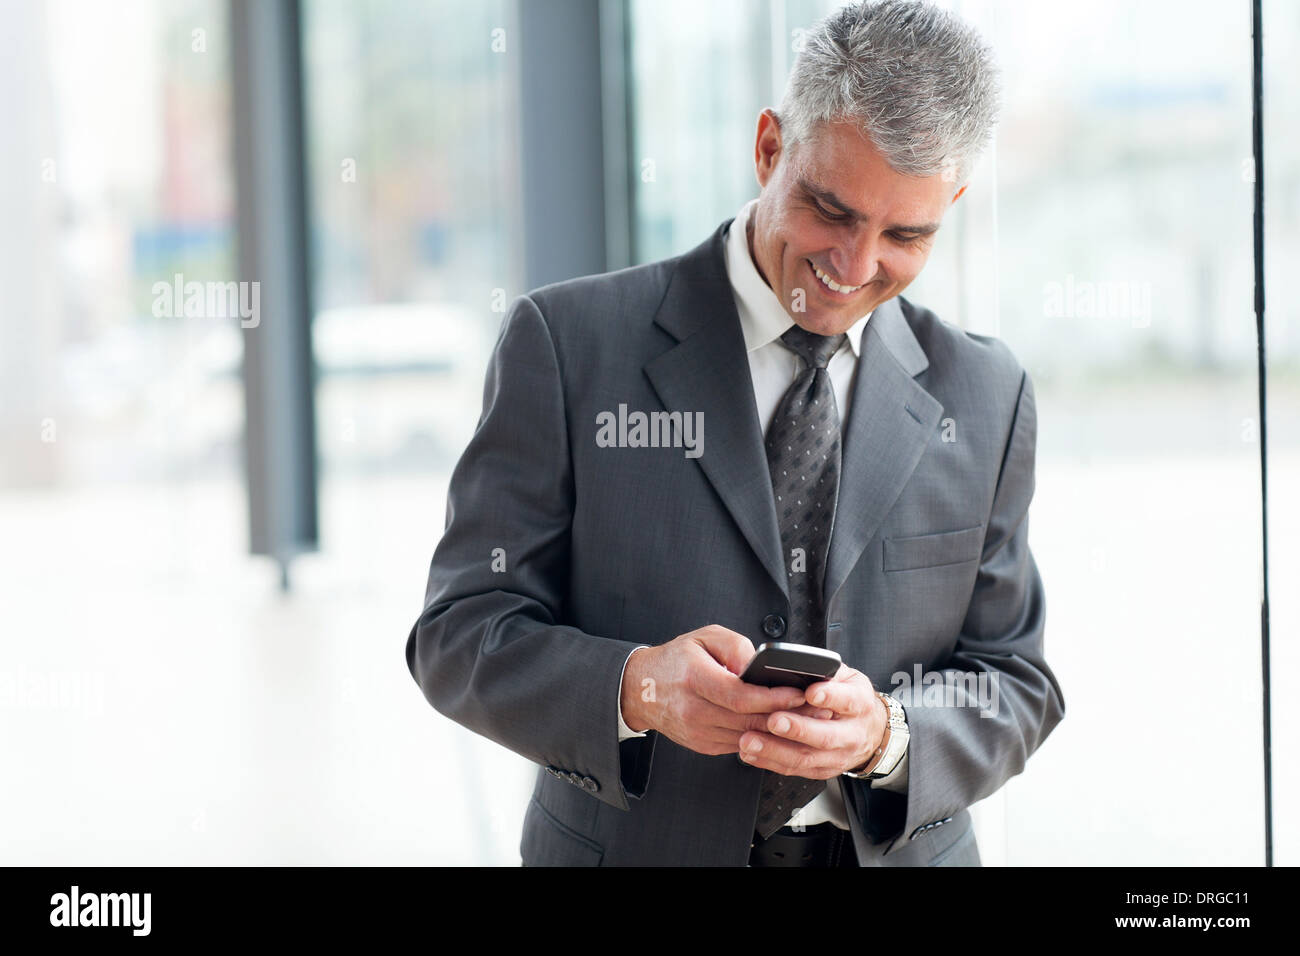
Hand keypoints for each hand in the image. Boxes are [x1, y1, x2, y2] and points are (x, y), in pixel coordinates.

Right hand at [620, 626, 833, 756]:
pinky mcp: (703, 745)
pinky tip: (779, 727)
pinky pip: (739, 743)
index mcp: (694, 678)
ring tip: (806, 719)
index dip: (772, 697)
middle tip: (816, 709)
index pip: (740, 695)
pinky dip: (761, 736)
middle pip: (748, 719)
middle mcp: (693, 709)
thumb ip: (735, 647)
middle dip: (786, 715)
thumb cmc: (676, 660)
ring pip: (747, 735)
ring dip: (778, 730)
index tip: (798, 693)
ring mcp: (697, 731)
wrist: (642, 689)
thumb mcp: (705, 637)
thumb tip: (759, 666)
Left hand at [736, 665, 887, 778]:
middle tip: (772, 720)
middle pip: (826, 736)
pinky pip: (795, 769)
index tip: (811, 692)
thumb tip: (792, 666)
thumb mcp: (845, 677)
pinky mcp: (823, 770)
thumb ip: (823, 671)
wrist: (869, 730)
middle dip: (797, 729)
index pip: (849, 700)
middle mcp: (852, 734)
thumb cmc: (848, 696)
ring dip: (774, 750)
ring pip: (807, 757)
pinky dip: (770, 762)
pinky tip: (751, 753)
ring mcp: (838, 756)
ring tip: (749, 740)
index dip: (830, 697)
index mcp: (860, 703)